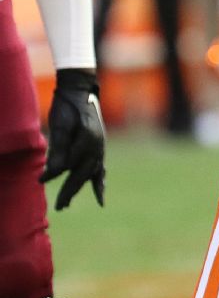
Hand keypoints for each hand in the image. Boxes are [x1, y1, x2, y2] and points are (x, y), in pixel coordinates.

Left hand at [40, 69, 105, 208]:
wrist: (81, 91)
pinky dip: (99, 184)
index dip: (53, 173)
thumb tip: (53, 172)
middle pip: (82, 174)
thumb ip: (59, 149)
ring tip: (66, 204)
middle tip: (59, 207)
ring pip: (90, 175)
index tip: (39, 180)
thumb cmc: (67, 106)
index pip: (68, 164)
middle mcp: (97, 147)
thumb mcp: (59, 125)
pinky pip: (100, 170)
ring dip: (78, 189)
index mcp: (87, 140)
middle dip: (69, 191)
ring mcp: (100, 149)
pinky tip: (99, 197)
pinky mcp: (99, 149)